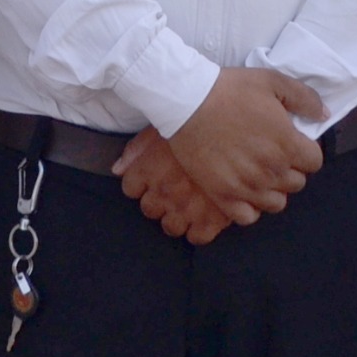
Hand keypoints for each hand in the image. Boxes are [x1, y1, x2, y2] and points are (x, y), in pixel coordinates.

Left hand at [112, 128, 235, 241]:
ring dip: (177, 216)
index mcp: (148, 169)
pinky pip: (198, 237)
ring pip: (170, 226)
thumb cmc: (197, 120)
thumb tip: (118, 169)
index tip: (152, 176)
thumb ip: (137, 149)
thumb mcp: (164, 125)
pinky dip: (200, 230)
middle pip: (149, 209)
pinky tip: (205, 216)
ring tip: (189, 203)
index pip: (130, 187)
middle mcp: (164, 192)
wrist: (238, 127)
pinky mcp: (213, 219)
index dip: (140, 182)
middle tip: (173, 188)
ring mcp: (187, 209)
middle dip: (158, 200)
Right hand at [165, 68, 323, 221]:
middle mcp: (271, 171)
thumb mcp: (272, 81)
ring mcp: (247, 187)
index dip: (305, 150)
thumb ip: (304, 98)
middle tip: (273, 154)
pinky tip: (244, 189)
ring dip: (273, 189)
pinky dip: (250, 206)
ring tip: (259, 173)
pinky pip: (248, 217)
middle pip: (297, 183)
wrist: (187, 102)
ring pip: (276, 203)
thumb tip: (324, 114)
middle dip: (290, 169)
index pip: (315, 162)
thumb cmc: (230, 90)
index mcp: (287, 144)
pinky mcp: (223, 196)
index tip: (292, 142)